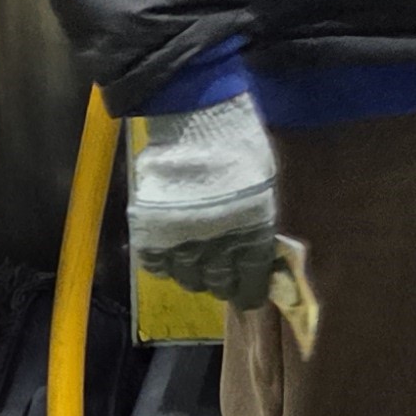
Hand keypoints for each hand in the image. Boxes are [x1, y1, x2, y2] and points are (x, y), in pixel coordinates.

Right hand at [131, 96, 285, 306]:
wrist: (197, 123)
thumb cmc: (240, 145)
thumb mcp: (264, 185)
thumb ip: (261, 221)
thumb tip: (262, 246)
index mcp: (251, 237)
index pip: (251, 282)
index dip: (251, 291)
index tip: (250, 293)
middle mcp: (217, 249)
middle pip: (218, 284)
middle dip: (223, 282)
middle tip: (223, 274)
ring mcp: (182, 244)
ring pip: (187, 278)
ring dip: (193, 271)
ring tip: (196, 258)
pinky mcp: (151, 235)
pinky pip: (156, 265)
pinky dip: (164, 262)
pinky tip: (170, 249)